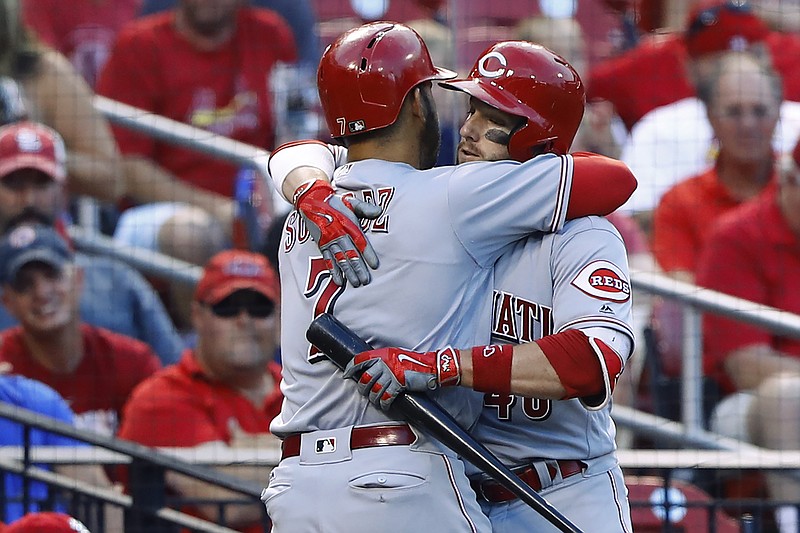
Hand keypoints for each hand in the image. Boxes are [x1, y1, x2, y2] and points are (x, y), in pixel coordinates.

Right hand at [293, 180, 381, 286]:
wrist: (312, 200)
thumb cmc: (336, 202)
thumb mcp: (351, 202)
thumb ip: (365, 208)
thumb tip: (379, 211)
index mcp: (348, 225)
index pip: (361, 242)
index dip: (368, 254)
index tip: (375, 265)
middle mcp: (339, 235)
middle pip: (351, 254)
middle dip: (358, 268)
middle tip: (365, 281)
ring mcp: (329, 241)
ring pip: (340, 260)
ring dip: (348, 272)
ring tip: (356, 283)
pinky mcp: (322, 245)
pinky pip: (328, 260)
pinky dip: (333, 271)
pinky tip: (339, 281)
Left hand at [343, 347, 460, 409]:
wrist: (431, 366)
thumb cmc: (414, 361)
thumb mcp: (396, 354)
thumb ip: (384, 360)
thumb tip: (372, 369)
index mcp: (383, 354)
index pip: (360, 359)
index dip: (351, 367)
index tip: (347, 374)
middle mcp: (385, 363)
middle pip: (365, 378)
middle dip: (363, 388)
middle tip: (365, 391)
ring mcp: (391, 374)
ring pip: (374, 390)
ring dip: (374, 398)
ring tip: (376, 401)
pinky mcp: (398, 384)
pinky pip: (386, 397)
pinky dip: (384, 404)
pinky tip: (385, 405)